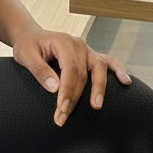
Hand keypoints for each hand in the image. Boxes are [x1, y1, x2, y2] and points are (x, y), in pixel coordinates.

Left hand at [12, 28, 130, 126]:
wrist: (31, 36)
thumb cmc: (28, 45)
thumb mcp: (25, 55)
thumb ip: (39, 70)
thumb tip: (55, 87)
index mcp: (63, 42)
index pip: (69, 70)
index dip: (67, 91)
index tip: (61, 108)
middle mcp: (78, 44)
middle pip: (83, 74)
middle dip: (75, 97)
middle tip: (64, 116)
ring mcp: (87, 49)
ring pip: (99, 69)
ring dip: (99, 88)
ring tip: (97, 106)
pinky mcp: (91, 55)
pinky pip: (109, 61)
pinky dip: (118, 70)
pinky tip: (126, 82)